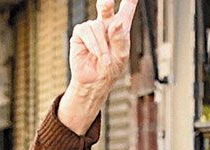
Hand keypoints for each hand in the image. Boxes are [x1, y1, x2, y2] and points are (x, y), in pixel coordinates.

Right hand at [59, 0, 138, 133]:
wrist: (95, 81)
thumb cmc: (111, 68)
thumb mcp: (121, 56)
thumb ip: (120, 39)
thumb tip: (117, 23)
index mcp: (120, 27)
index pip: (126, 9)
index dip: (129, 0)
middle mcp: (106, 24)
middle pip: (106, 7)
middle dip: (105, 3)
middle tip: (107, 2)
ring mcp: (92, 28)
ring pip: (97, 26)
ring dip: (102, 45)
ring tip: (104, 59)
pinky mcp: (80, 34)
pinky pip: (85, 32)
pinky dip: (93, 44)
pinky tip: (96, 54)